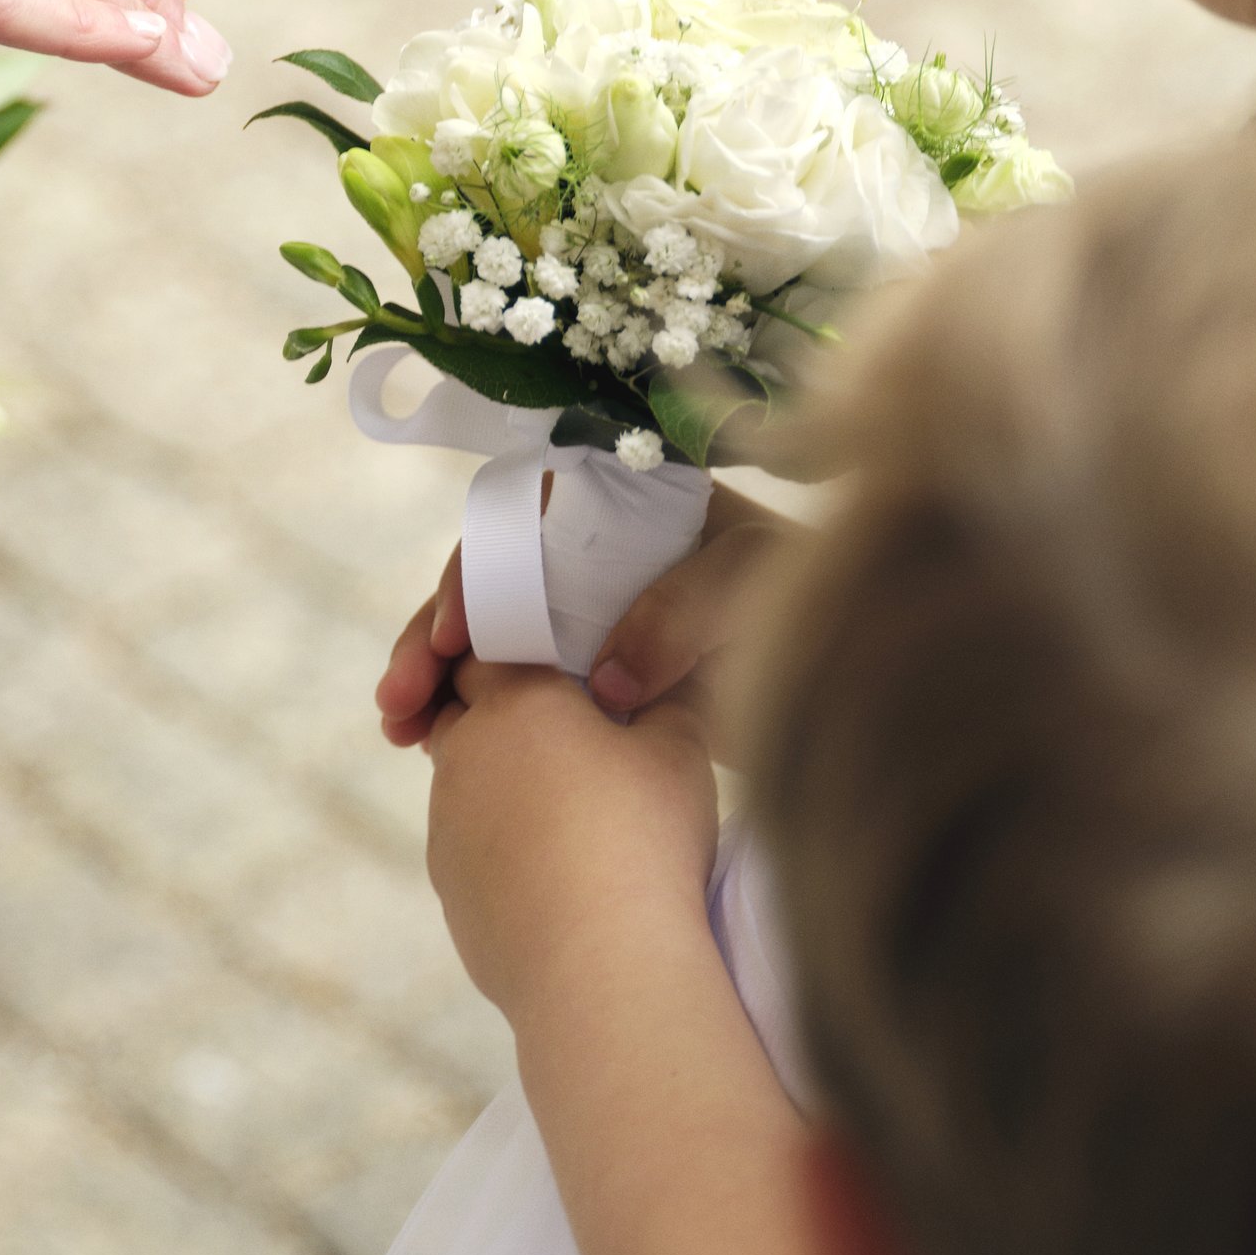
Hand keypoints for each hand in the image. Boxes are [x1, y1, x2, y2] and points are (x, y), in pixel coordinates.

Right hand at [378, 480, 788, 749]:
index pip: (517, 522)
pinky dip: (472, 714)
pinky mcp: (591, 686)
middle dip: (429, 635)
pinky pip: (516, 692)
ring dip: (435, 679)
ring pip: (490, 642)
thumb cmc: (814, 599)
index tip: (450, 634)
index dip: (474, 572)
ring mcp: (589, 622)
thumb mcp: (755, 586)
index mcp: (623, 505)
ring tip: (401, 732)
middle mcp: (591, 557)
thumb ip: (683, 613)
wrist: (854, 672)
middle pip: (485, 584)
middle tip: (400, 698)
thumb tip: (606, 679)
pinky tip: (432, 748)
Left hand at [424, 657, 718, 1018]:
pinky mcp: (448, 885)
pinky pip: (467, 845)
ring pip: (461, 781)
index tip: (550, 671)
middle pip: (462, 711)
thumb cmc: (644, 843)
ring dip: (499, 783)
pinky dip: (498, 845)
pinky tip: (554, 871)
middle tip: (560, 734)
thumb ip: (664, 701)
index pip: (484, 649)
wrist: (601, 968)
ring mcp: (447, 823)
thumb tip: (655, 685)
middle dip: (499, 714)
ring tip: (567, 811)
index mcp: (514, 700)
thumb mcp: (679, 751)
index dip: (514, 654)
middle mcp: (464, 753)